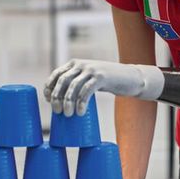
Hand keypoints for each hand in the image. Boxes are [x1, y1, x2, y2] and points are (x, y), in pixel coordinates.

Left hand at [44, 59, 163, 116]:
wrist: (130, 78)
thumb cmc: (108, 82)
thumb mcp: (89, 78)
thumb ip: (77, 82)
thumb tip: (60, 101)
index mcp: (75, 64)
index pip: (57, 74)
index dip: (50, 87)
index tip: (48, 100)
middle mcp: (81, 64)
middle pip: (63, 80)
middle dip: (57, 96)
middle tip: (58, 111)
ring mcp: (92, 70)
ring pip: (73, 86)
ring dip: (68, 102)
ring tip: (68, 114)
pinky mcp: (101, 77)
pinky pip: (87, 90)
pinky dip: (81, 102)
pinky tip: (80, 112)